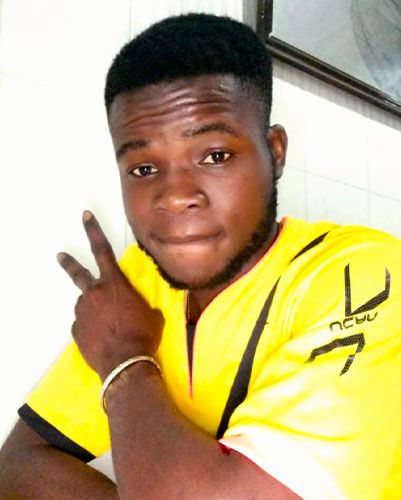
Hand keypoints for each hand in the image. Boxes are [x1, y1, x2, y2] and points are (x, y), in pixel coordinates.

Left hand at [57, 211, 163, 379]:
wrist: (126, 363)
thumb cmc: (143, 334)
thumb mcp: (152, 314)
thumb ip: (140, 305)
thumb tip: (138, 309)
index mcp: (114, 284)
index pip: (103, 250)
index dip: (94, 231)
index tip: (85, 216)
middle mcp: (94, 293)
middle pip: (78, 273)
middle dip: (69, 263)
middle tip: (60, 256)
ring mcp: (82, 312)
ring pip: (86, 305)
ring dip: (94, 310)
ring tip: (108, 326)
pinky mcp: (76, 330)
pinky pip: (84, 325)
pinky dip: (92, 328)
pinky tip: (103, 338)